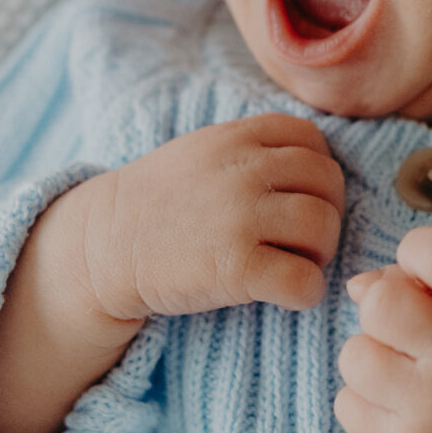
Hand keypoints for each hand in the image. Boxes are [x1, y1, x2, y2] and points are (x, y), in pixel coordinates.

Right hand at [70, 113, 347, 320]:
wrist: (104, 248)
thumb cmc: (159, 202)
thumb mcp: (202, 150)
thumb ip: (253, 148)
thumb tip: (316, 163)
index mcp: (237, 137)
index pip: (313, 142)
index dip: (316, 174)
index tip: (298, 199)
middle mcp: (244, 170)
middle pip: (327, 183)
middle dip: (326, 213)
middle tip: (302, 239)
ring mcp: (242, 218)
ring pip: (324, 228)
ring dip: (320, 253)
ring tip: (293, 264)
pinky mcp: (237, 269)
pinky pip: (305, 281)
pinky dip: (306, 293)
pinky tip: (284, 295)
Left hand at [333, 226, 431, 432]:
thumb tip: (356, 287)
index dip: (416, 253)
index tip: (429, 278)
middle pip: (380, 304)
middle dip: (383, 309)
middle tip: (411, 331)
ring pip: (354, 355)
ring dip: (371, 357)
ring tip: (405, 371)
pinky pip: (346, 405)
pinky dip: (364, 401)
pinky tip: (400, 404)